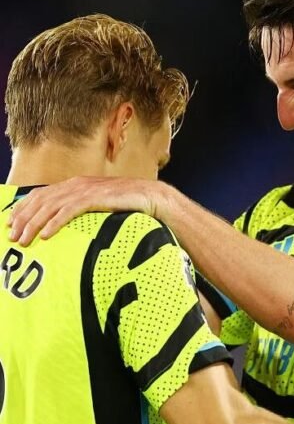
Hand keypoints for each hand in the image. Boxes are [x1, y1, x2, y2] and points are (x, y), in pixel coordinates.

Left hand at [7, 176, 160, 245]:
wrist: (151, 197)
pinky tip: (46, 235)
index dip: (23, 208)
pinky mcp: (97, 197)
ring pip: (51, 206)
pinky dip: (55, 222)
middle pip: (41, 200)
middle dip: (23, 218)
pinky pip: (70, 210)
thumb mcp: (99, 205)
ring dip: (34, 223)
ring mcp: (87, 190)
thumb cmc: (127, 204)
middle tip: (12, 236)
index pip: (41, 194)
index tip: (10, 223)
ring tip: (24, 239)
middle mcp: (77, 184)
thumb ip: (82, 209)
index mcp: (76, 184)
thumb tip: (65, 225)